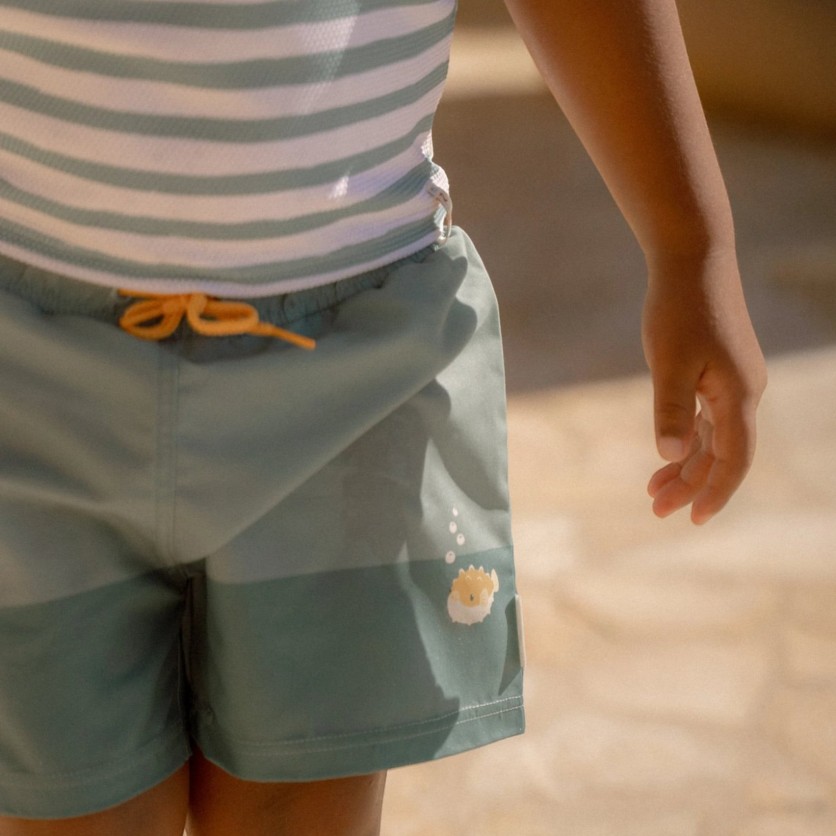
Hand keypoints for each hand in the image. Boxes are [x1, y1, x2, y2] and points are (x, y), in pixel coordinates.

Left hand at [642, 249, 766, 523]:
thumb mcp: (669, 362)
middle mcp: (744, 393)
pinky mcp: (719, 373)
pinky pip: (707, 419)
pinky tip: (667, 455)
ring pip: (713, 439)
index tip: (693, 519)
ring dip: (686, 466)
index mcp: (739, 394)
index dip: (715, 492)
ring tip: (654, 493)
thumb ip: (670, 410)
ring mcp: (733, 383)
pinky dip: (687, 440)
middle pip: (723, 454)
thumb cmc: (679, 309)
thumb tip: (672, 455)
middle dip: (691, 485)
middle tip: (656, 510)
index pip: (734, 459)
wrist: (692, 260)